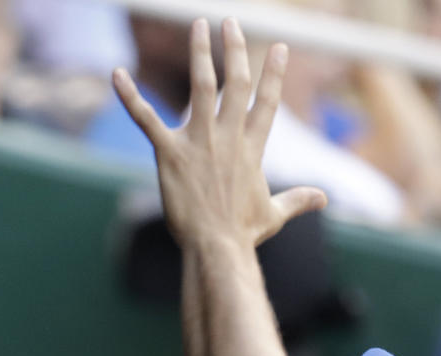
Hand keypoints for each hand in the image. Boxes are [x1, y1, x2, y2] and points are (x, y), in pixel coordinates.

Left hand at [115, 18, 324, 251]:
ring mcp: (198, 142)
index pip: (267, 100)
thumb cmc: (243, 235)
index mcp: (252, 147)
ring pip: (201, 86)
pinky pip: (145, 119)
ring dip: (200, 53)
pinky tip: (117, 74)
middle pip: (236, 81)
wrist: (217, 247)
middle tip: (229, 22)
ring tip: (199, 25)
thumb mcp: (274, 214)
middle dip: (234, 48)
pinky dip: (129, 96)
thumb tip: (324, 199)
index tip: (279, 48)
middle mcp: (228, 136)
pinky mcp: (168, 153)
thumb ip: (297, 200)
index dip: (274, 73)